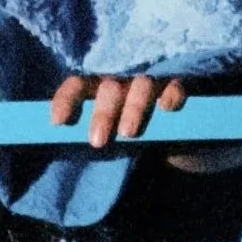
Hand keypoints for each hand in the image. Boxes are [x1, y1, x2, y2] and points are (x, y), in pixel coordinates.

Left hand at [49, 73, 186, 147]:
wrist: (185, 143)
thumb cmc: (139, 142)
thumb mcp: (113, 142)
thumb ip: (93, 141)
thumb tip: (57, 158)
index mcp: (101, 93)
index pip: (77, 86)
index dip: (66, 100)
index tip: (57, 122)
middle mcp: (125, 84)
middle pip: (109, 88)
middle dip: (102, 113)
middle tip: (97, 141)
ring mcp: (154, 84)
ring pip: (142, 85)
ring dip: (133, 107)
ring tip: (128, 132)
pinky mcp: (183, 88)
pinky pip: (176, 85)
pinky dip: (171, 94)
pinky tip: (167, 107)